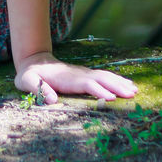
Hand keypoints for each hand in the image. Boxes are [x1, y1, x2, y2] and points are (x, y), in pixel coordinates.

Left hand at [14, 51, 137, 104]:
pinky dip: (116, 80)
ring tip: (135, 90)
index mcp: (67, 78)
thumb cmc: (30, 75)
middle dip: (116, 86)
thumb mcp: (27, 81)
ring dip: (119, 83)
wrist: (34, 61)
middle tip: (132, 94)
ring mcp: (83, 74)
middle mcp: (78, 75)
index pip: (86, 84)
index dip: (98, 90)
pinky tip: (127, 85)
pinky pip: (103, 78)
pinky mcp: (85, 76)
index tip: (111, 98)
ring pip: (104, 77)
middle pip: (100, 79)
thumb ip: (37, 88)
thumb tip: (52, 100)